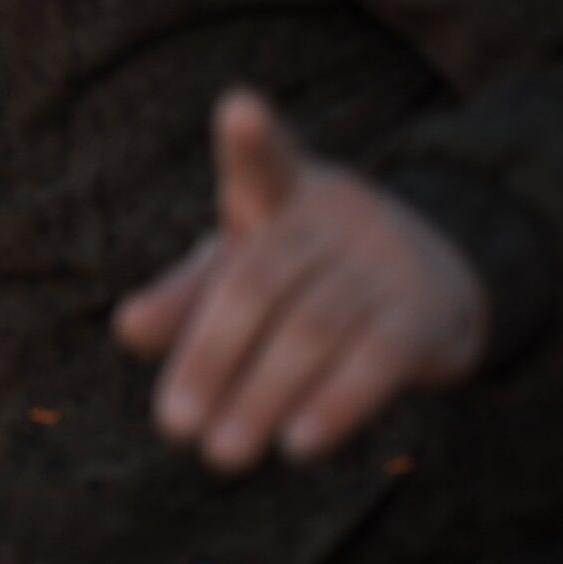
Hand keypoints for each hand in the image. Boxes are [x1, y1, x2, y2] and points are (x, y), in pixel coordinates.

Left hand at [113, 89, 486, 473]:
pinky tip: (297, 445)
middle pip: (261, 283)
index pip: (265, 160)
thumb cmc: (306, 275)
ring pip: (312, 329)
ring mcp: (385, 259)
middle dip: (212, 357)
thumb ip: (185, 299)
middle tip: (174, 426)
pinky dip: (334, 405)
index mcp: (282, 193)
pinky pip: (376, 361)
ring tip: (220, 453)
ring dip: (262, 396)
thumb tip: (127, 327)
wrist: (435, 288)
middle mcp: (336, 214)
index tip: (241, 110)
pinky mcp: (426, 313)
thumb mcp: (242, 274)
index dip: (253, 139)